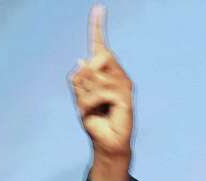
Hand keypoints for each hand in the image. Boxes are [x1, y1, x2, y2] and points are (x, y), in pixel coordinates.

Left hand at [69, 5, 132, 180]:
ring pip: (94, 75)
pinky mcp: (126, 97)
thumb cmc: (95, 120)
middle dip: (85, 77)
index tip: (98, 7)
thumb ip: (80, 82)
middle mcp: (117, 75)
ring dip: (84, 95)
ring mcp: (124, 85)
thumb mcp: (81, 100)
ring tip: (90, 109)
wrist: (106, 142)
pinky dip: (88, 103)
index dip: (97, 27)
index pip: (101, 46)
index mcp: (106, 73)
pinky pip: (99, 91)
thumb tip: (81, 62)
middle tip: (85, 97)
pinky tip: (95, 113)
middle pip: (98, 57)